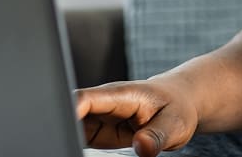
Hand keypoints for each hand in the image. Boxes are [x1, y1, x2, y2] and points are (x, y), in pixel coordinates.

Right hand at [76, 78, 199, 156]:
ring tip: (75, 148)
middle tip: (67, 145)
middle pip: (72, 111)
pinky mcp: (98, 129)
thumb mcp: (174, 124)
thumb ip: (156, 136)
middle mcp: (104, 103)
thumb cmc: (175, 108)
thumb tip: (142, 148)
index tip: (64, 127)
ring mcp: (99, 116)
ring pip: (72, 125)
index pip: (86, 98)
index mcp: (120, 95)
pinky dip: (76, 142)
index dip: (69, 111)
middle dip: (64, 125)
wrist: (178, 103)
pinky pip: (79, 136)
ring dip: (69, 135)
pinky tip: (80, 148)